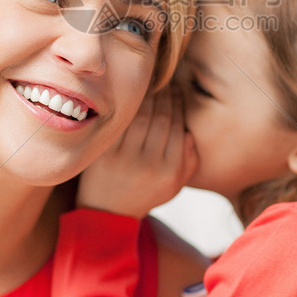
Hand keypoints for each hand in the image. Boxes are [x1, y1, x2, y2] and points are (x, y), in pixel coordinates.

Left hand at [76, 86, 197, 218]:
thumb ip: (189, 161)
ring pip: (142, 116)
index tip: (177, 91)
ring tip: (151, 86)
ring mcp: (125, 159)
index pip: (178, 127)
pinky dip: (128, 107)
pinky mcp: (105, 154)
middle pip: (162, 118)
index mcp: (170, 172)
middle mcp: (150, 166)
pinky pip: (121, 122)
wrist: (107, 213)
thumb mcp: (174, 185)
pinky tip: (132, 98)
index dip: (178, 104)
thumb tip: (190, 133)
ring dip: (148, 97)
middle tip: (166, 83)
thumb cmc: (145, 193)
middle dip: (166, 96)